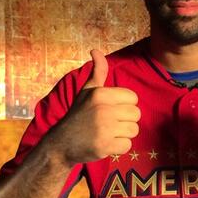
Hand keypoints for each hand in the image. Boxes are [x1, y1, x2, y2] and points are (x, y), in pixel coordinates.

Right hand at [48, 49, 140, 165]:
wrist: (61, 143)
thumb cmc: (78, 115)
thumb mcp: (87, 91)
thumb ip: (98, 72)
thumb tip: (96, 50)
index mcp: (100, 94)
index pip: (133, 98)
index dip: (125, 105)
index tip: (111, 110)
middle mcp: (103, 110)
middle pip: (136, 114)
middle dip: (126, 120)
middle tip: (110, 123)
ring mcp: (104, 129)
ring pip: (134, 130)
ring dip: (123, 134)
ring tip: (108, 133)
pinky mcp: (105, 146)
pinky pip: (128, 145)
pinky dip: (119, 147)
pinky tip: (106, 143)